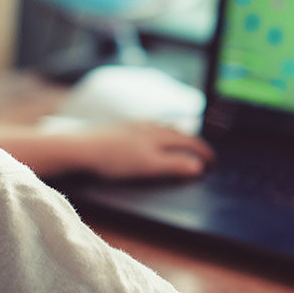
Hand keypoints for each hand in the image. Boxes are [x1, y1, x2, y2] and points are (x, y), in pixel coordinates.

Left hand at [68, 121, 213, 180]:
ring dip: (175, 134)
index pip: (189, 141)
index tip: (212, 161)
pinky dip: (157, 133)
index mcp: (159, 135)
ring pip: (161, 127)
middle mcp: (149, 126)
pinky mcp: (120, 128)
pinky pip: (147, 128)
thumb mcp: (149, 166)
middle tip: (201, 152)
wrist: (81, 148)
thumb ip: (174, 166)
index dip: (203, 151)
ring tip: (179, 141)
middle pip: (177, 131)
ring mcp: (133, 125)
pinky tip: (148, 137)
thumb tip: (198, 167)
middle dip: (191, 141)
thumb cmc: (114, 159)